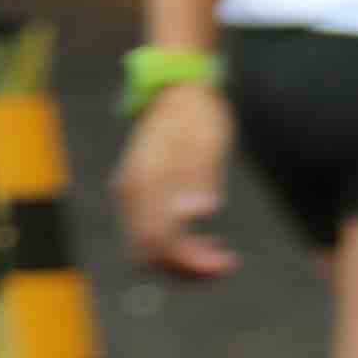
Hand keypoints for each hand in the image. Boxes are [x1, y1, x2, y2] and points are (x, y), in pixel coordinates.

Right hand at [116, 83, 235, 281]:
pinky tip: (205, 241)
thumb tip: (196, 212)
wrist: (178, 88)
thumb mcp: (207, 142)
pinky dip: (175, 247)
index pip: (160, 240)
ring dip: (182, 261)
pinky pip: (149, 235)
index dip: (191, 261)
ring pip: (147, 250)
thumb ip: (199, 178)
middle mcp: (131, 191)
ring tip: (219, 255)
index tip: (225, 263)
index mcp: (147, 179)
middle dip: (186, 268)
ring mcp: (131, 194)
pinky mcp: (138, 195)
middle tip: (225, 264)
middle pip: (149, 253)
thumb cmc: (197, 113)